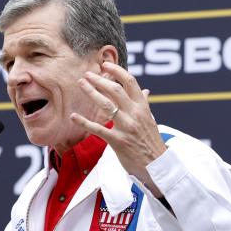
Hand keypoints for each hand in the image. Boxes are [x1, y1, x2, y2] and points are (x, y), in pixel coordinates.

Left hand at [70, 62, 166, 196]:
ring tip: (81, 84)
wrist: (157, 165)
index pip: (130, 82)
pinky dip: (84, 122)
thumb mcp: (150, 120)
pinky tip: (74, 116)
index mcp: (143, 107)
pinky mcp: (118, 141)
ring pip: (106, 105)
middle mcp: (135, 114)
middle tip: (87, 74)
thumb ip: (145, 104)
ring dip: (91, 92)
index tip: (105, 65)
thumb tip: (146, 91)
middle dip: (100, 80)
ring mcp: (126, 127)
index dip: (117, 71)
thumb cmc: (151, 142)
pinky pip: (98, 129)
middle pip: (115, 90)